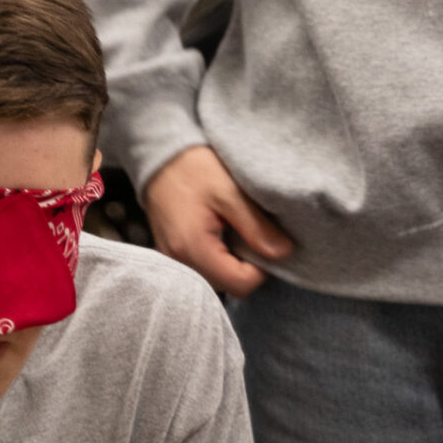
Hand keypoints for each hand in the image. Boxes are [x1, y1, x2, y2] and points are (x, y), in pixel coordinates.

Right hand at [142, 145, 292, 297]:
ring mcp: (173, 262)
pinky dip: (217, 257)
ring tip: (232, 230)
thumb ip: (257, 226)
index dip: (260, 268)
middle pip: (227, 286)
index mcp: (193, 249)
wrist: (158, 155)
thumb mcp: (230, 192)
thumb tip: (283, 253)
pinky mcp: (172, 256)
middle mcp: (179, 263)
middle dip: (245, 266)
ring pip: (216, 280)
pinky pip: (202, 269)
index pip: (239, 284)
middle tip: (248, 233)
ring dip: (231, 262)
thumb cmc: (193, 169)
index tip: (262, 240)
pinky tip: (218, 233)